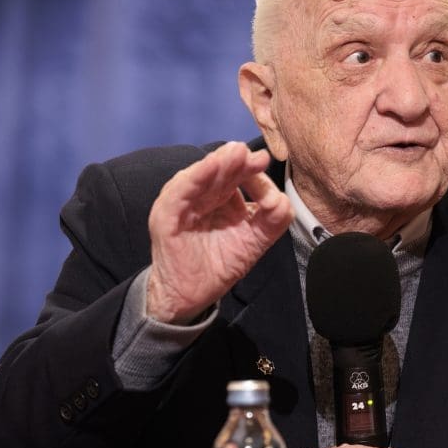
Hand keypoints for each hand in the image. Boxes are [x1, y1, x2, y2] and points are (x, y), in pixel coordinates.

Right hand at [146, 142, 292, 322]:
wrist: (190, 295)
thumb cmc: (219, 264)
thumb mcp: (254, 240)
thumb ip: (272, 220)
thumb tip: (282, 200)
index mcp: (222, 197)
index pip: (237, 176)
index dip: (252, 171)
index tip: (266, 164)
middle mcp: (202, 195)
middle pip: (220, 172)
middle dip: (238, 161)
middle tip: (257, 154)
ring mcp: (183, 203)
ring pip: (200, 177)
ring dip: (218, 163)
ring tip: (237, 152)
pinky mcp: (166, 216)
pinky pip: (180, 193)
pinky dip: (194, 179)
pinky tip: (210, 167)